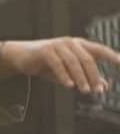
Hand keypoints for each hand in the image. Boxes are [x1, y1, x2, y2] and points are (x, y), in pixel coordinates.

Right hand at [0, 37, 119, 94]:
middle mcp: (71, 43)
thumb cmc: (47, 63)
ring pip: (74, 62)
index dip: (112, 56)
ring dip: (81, 78)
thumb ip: (85, 77)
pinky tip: (69, 85)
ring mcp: (58, 45)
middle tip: (97, 90)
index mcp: (79, 45)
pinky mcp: (45, 50)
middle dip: (94, 76)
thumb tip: (103, 86)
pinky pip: (58, 64)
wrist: (22, 57)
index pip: (100, 50)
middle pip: (88, 59)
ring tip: (84, 90)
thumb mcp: (68, 72)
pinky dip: (64, 76)